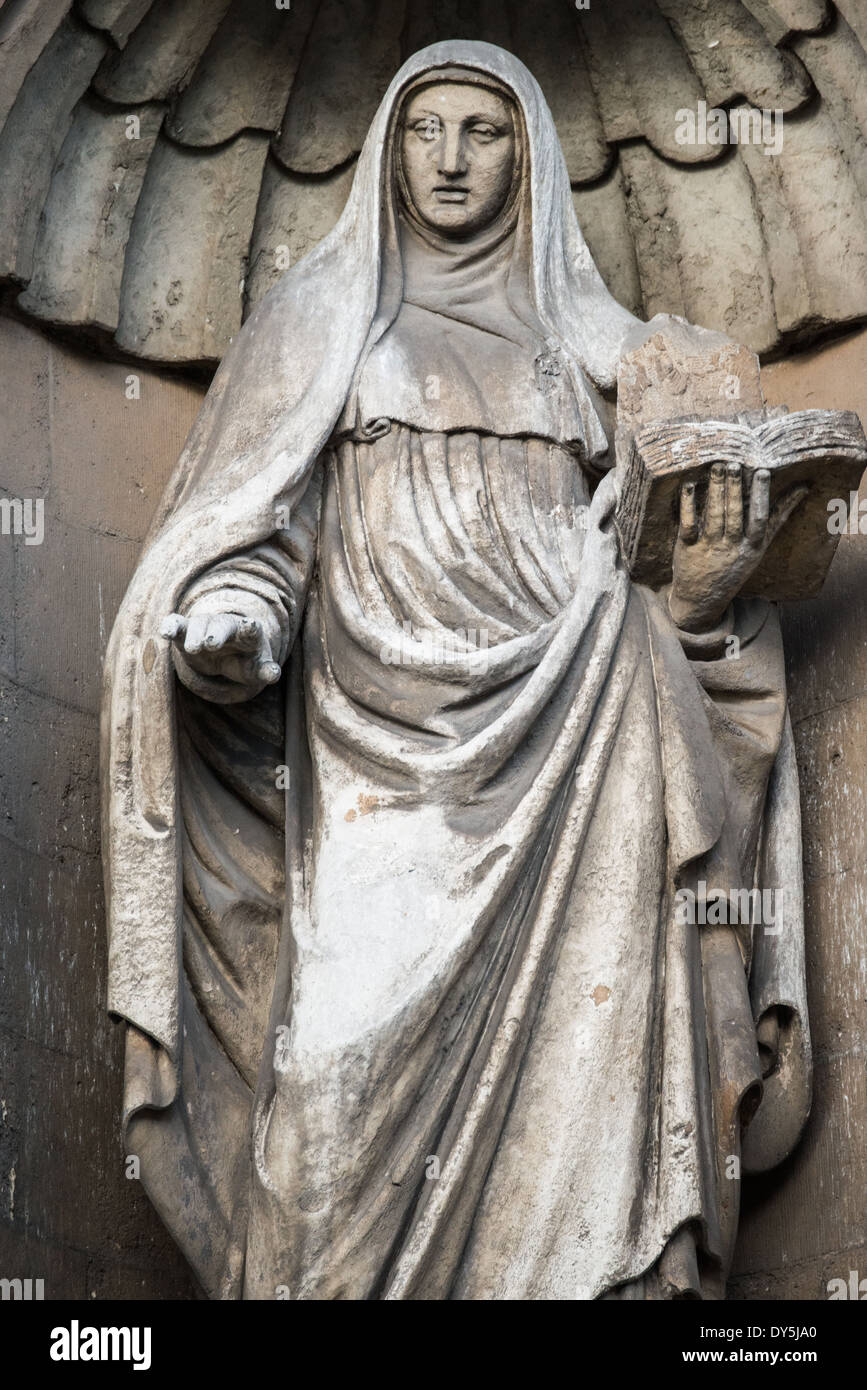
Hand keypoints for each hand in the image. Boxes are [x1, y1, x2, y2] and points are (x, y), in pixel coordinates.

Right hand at [160, 610, 281, 688]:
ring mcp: (205, 627)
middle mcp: (225, 625)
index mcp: (247, 634)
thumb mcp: (256, 669)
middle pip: (221, 625)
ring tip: (192, 648)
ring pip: (199, 625)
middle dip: (216, 633)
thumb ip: (265, 671)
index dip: (250, 628)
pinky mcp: (186, 632)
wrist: (225, 655)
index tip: (250, 626)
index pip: (250, 629)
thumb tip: (273, 674)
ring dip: (195, 635)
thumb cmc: (244, 662)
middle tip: (211, 643)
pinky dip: (171, 626)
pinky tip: (164, 633)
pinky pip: (178, 624)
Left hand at [668, 463, 807, 630]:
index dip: (761, 496)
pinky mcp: (686, 549)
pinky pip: (688, 525)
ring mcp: (708, 548)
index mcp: (752, 547)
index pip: (760, 519)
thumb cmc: (734, 566)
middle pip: (735, 515)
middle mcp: (731, 548)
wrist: (701, 600)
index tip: (762, 472)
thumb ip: (778, 517)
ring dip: (715, 490)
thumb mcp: (759, 547)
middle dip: (735, 488)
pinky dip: (688, 505)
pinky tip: (690, 485)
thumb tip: (802, 488)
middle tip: (734, 463)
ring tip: (717, 467)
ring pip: (713, 517)